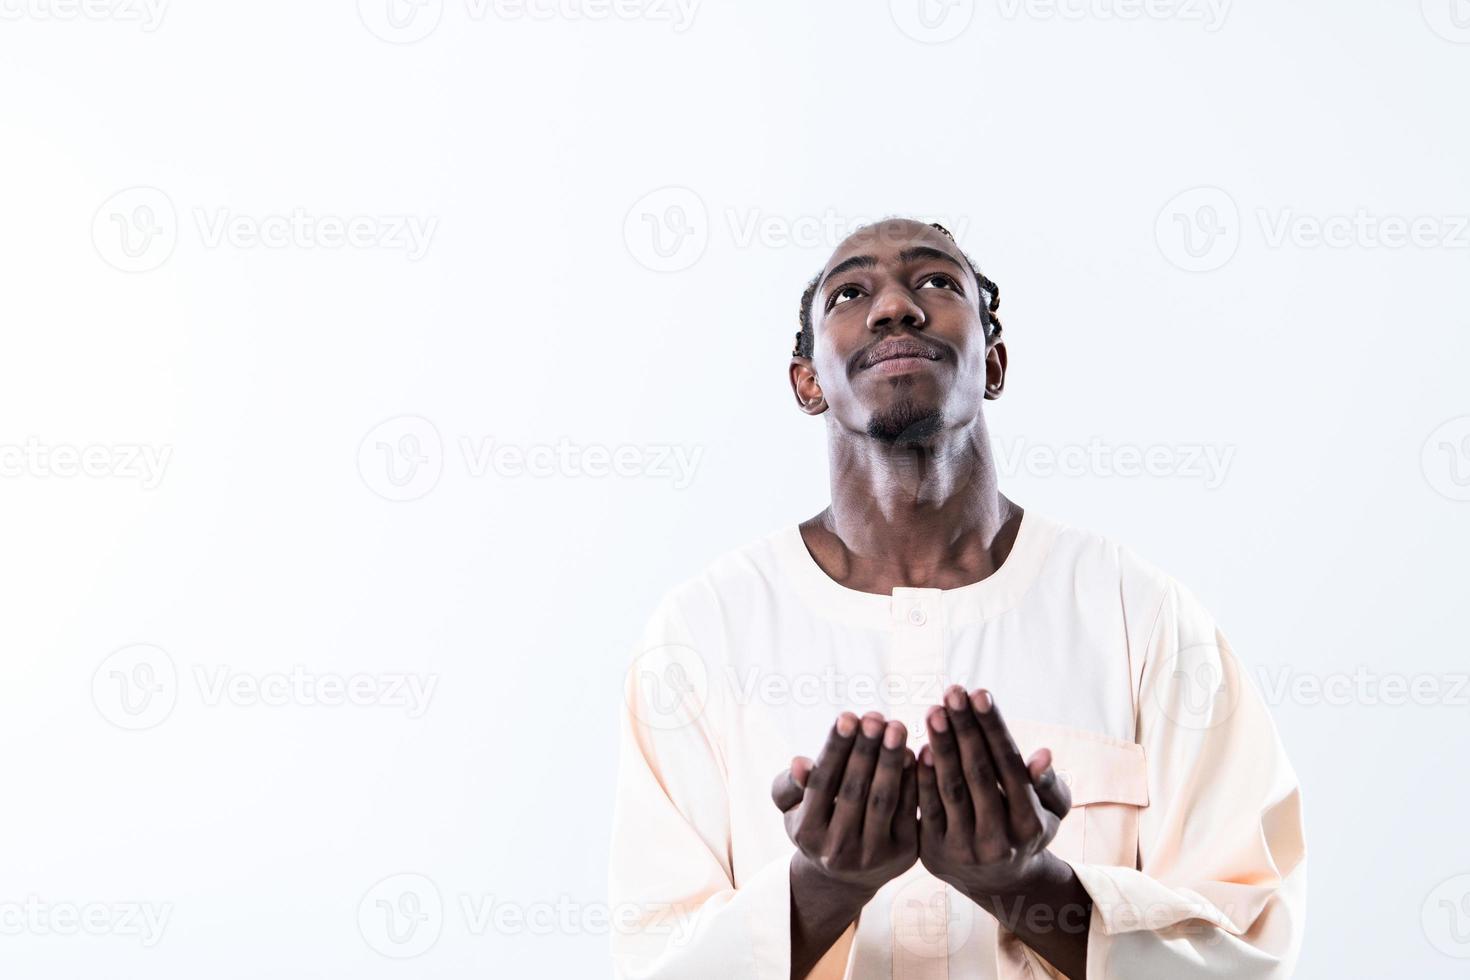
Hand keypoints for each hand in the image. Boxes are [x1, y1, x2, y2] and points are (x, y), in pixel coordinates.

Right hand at [772, 711, 918, 897]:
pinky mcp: (904, 855)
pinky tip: (913, 752)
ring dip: (890, 760)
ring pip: (882, 799)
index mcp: (807, 833)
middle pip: (853, 790)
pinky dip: (911, 780)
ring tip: (896, 727)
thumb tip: (800, 763)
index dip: (835, 749)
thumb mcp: (792, 808)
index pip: (822, 783)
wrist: (847, 875)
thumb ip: (789, 785)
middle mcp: (838, 849)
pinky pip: (908, 810)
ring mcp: (872, 856)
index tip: (847, 716)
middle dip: (866, 749)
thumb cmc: (818, 823)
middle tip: (875, 716)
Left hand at [916, 686, 1071, 897]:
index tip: (980, 692)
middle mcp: (998, 839)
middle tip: (952, 691)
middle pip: (978, 773)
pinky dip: (922, 777)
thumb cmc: (1026, 830)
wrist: (997, 883)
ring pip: (951, 789)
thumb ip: (1049, 785)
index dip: (993, 728)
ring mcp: (964, 849)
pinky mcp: (933, 853)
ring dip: (941, 746)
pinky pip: (927, 808)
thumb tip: (1042, 755)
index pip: (1008, 766)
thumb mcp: (1050, 813)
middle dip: (964, 729)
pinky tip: (919, 747)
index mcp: (1030, 824)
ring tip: (934, 710)